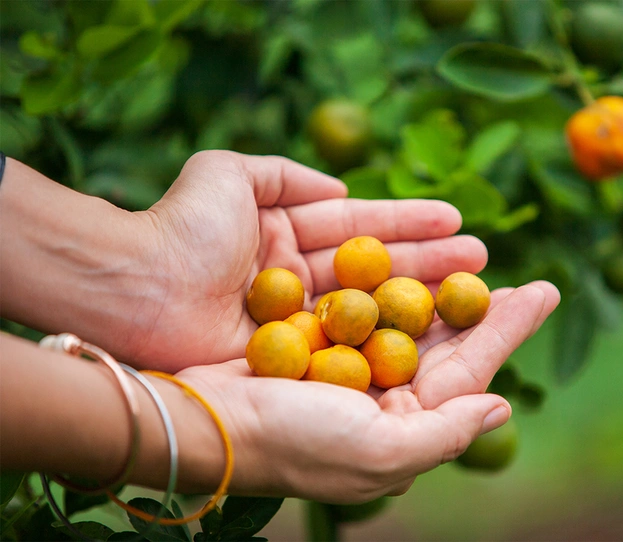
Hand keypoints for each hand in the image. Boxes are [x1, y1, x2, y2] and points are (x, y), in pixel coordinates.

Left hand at [128, 150, 492, 370]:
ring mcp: (297, 322)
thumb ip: (284, 174)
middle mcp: (296, 280)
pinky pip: (348, 345)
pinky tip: (431, 334)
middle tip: (482, 258)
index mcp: (282, 235)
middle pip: (373, 268)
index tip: (454, 219)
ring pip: (370, 307)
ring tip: (475, 288)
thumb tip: (340, 188)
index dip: (407, 222)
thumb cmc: (180, 229)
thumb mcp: (227, 174)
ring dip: (421, 298)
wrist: (135, 291)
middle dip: (428, 260)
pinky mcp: (291, 359)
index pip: (357, 226)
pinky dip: (387, 340)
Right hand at [174, 281, 558, 501]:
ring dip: (440, 288)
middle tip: (524, 275)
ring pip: (408, 320)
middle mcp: (382, 398)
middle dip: (484, 309)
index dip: (508, 330)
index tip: (544, 290)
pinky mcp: (317, 341)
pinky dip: (388, 282)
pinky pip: (365, 305)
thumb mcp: (379, 453)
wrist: (208, 422)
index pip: (469, 372)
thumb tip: (501, 409)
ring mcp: (350, 367)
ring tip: (474, 257)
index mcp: (403, 425)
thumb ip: (446, 433)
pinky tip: (409, 261)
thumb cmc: (295, 442)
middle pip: (445, 344)